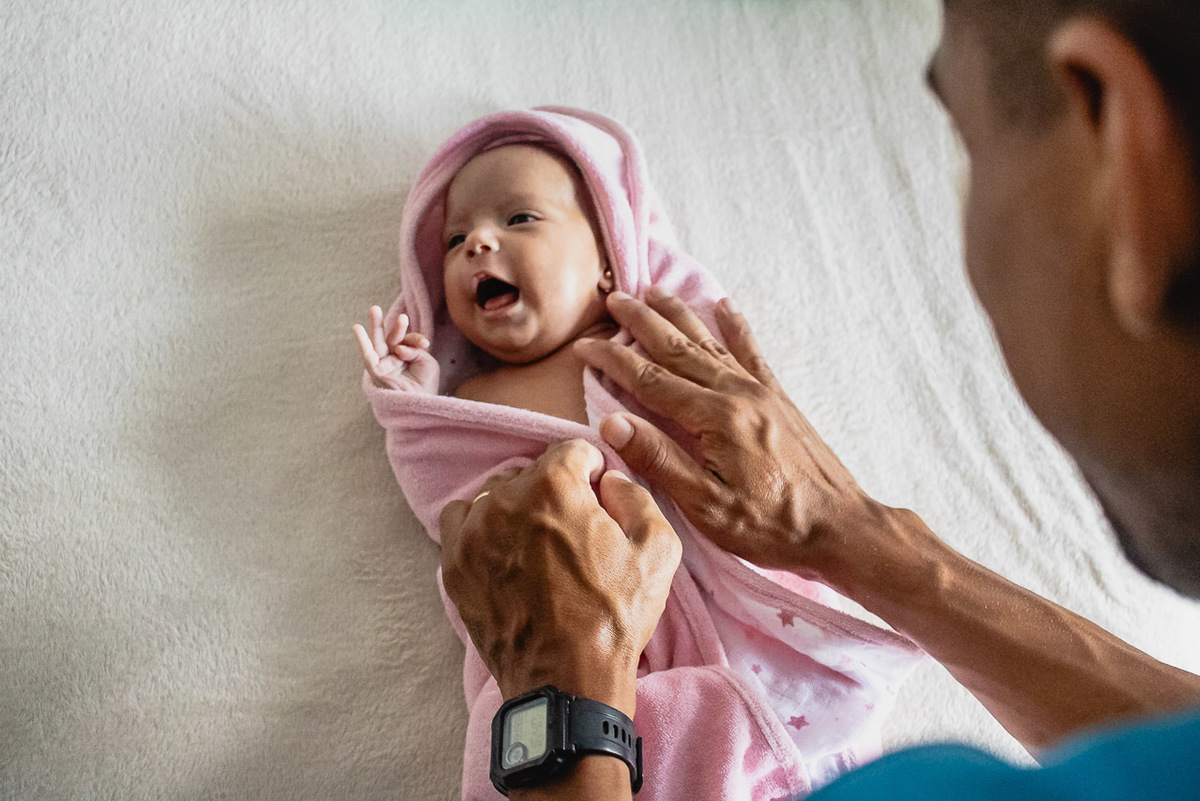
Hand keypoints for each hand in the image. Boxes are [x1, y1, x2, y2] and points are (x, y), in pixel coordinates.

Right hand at [353, 305, 438, 392]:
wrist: (421, 404)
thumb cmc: (426, 385)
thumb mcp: (427, 362)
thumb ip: (414, 349)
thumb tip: (398, 348)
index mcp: (406, 356)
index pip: (407, 340)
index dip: (414, 338)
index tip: (424, 344)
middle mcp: (393, 359)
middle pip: (389, 338)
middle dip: (389, 324)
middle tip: (388, 308)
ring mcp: (384, 365)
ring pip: (378, 343)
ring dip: (376, 326)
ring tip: (374, 309)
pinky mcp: (376, 373)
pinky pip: (368, 356)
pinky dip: (362, 342)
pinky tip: (357, 328)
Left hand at [439, 440, 681, 717]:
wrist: (564, 680)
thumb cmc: (613, 617)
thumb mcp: (658, 549)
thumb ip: (636, 496)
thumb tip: (610, 481)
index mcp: (554, 487)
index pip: (571, 450)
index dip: (592, 470)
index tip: (597, 495)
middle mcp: (504, 499)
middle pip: (532, 471)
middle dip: (555, 490)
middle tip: (572, 528)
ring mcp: (472, 532)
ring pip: (495, 494)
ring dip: (517, 506)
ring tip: (537, 542)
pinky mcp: (454, 563)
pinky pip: (461, 520)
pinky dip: (481, 526)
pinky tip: (504, 549)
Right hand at [574, 289, 905, 589]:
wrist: (840, 527)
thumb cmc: (771, 525)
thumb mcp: (706, 504)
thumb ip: (659, 459)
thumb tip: (612, 423)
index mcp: (715, 418)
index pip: (650, 380)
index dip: (613, 361)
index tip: (584, 346)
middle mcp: (737, 393)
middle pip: (678, 348)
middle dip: (642, 322)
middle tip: (613, 298)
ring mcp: (761, 392)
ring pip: (710, 343)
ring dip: (679, 316)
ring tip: (654, 292)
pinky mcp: (779, 399)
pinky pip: (752, 353)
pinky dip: (735, 328)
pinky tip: (724, 307)